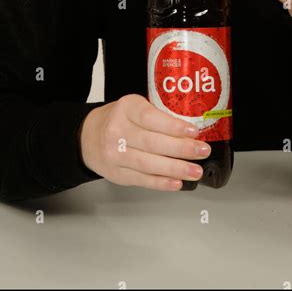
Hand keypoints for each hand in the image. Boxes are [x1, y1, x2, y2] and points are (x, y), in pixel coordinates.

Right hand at [78, 94, 211, 190]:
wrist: (89, 137)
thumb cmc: (120, 120)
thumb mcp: (135, 107)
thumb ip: (158, 115)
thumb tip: (192, 131)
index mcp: (126, 108)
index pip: (150, 117)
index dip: (173, 126)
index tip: (193, 131)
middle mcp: (117, 130)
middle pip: (152, 142)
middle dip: (181, 149)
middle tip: (202, 151)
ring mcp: (114, 154)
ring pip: (149, 163)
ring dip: (176, 168)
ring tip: (196, 171)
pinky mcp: (116, 173)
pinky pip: (142, 179)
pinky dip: (161, 182)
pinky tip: (177, 182)